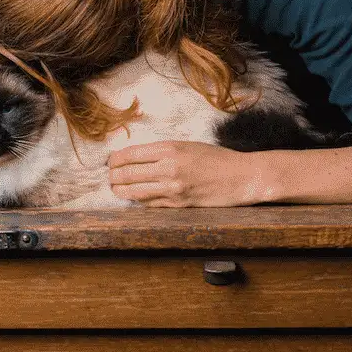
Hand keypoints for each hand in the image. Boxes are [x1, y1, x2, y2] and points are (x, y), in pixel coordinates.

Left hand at [107, 141, 266, 206]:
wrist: (242, 177)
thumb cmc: (217, 159)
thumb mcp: (188, 146)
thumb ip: (163, 151)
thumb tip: (136, 157)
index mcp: (170, 149)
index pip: (130, 154)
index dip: (115, 159)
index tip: (110, 161)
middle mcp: (169, 168)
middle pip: (127, 174)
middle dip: (113, 176)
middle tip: (109, 176)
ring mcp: (172, 189)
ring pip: (134, 192)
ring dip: (121, 190)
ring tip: (115, 188)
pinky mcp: (178, 205)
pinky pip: (150, 204)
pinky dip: (138, 200)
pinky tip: (134, 197)